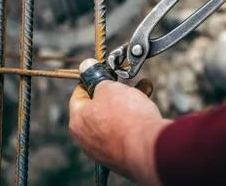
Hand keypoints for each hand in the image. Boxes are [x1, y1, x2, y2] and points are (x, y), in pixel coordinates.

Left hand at [69, 59, 169, 185]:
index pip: (79, 94)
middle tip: (125, 86)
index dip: (92, 81)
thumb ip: (97, 77)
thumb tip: (86, 66)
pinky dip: (132, 124)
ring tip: (140, 94)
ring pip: (111, 122)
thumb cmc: (126, 117)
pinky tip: (144, 114)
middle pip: (96, 109)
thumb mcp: (109, 87)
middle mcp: (85, 139)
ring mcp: (102, 151)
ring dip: (125, 108)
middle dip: (112, 95)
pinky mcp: (119, 159)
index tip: (104, 75)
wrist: (148, 149)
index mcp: (77, 120)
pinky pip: (123, 135)